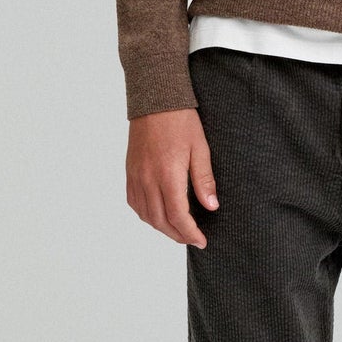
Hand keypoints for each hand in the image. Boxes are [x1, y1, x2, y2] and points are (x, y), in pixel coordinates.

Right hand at [125, 107, 218, 247]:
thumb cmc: (180, 121)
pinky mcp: (130, 172)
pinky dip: (146, 215)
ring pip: (145, 215)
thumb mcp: (200, 148)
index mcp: (168, 175)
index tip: (201, 241)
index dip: (190, 233)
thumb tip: (211, 207)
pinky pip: (134, 202)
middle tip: (192, 239)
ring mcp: (136, 176)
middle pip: (160, 221)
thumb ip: (204, 180)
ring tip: (177, 230)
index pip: (178, 216)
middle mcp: (148, 179)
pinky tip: (157, 215)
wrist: (155, 100)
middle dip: (177, 235)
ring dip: (161, 228)